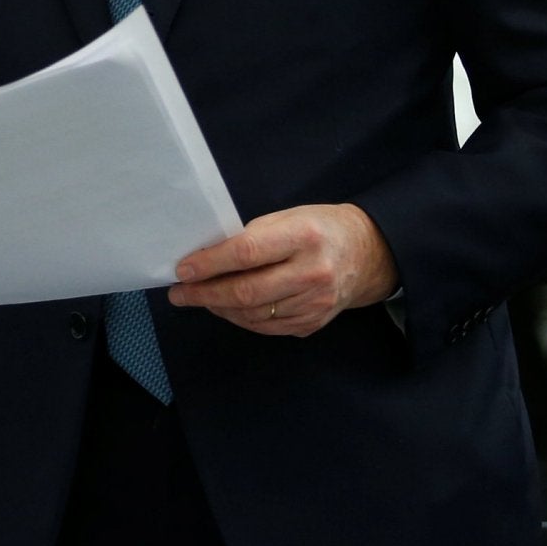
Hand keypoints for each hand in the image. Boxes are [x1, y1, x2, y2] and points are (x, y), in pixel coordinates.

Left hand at [166, 204, 398, 337]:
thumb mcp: (287, 218)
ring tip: (198, 298)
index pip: (246, 253)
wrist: (366, 254)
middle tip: (179, 293)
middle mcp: (313, 272)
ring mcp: (315, 303)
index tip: (182, 269)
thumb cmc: (318, 228)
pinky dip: (240, 319)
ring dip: (219, 308)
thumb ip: (250, 237)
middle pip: (247, 292)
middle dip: (205, 294)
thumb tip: (205, 258)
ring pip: (253, 314)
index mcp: (303, 237)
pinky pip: (266, 327)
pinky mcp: (313, 323)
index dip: (209, 264)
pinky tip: (225, 308)